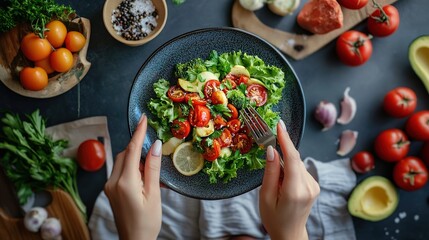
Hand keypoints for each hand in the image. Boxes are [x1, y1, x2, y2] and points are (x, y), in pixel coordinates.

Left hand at [104, 115, 161, 239]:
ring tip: (151, 175)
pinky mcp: (111, 190)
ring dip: (136, 160)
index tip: (143, 119)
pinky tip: (144, 179)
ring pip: (122, 161)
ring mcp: (109, 186)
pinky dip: (132, 169)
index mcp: (124, 183)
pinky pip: (121, 171)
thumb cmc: (147, 222)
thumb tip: (155, 146)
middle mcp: (112, 182)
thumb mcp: (154, 194)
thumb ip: (152, 168)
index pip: (131, 150)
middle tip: (155, 153)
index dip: (138, 133)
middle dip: (139, 149)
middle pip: (125, 154)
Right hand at [259, 119, 319, 239]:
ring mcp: (314, 186)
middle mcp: (309, 186)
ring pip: (297, 163)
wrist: (290, 234)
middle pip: (294, 159)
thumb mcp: (265, 196)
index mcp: (295, 190)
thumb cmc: (274, 218)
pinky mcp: (314, 185)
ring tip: (276, 181)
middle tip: (268, 147)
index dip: (286, 139)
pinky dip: (290, 169)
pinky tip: (283, 182)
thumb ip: (270, 172)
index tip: (279, 125)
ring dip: (285, 163)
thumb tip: (272, 149)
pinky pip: (300, 169)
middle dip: (282, 152)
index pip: (292, 158)